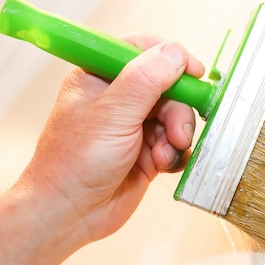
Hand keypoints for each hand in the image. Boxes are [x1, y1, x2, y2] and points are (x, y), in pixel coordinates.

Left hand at [17, 33, 203, 246]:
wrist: (70, 214)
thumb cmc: (75, 162)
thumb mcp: (113, 114)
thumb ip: (146, 80)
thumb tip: (176, 52)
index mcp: (100, 77)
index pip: (142, 50)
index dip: (171, 58)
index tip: (194, 72)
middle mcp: (119, 99)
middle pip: (168, 87)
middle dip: (177, 111)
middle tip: (177, 132)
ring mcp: (134, 126)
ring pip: (175, 117)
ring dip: (176, 136)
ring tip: (163, 155)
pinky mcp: (147, 152)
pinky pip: (176, 143)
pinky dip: (176, 154)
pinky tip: (162, 165)